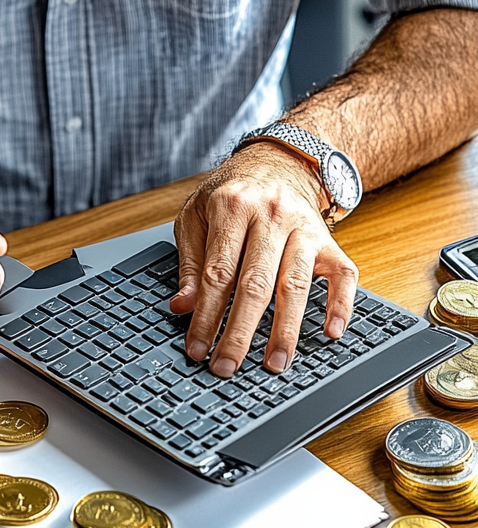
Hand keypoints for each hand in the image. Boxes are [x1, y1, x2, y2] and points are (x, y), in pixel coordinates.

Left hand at [172, 142, 357, 375]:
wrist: (276, 161)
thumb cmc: (231, 193)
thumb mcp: (195, 215)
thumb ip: (191, 262)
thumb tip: (183, 307)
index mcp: (231, 207)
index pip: (218, 273)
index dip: (207, 315)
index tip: (198, 348)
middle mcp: (271, 215)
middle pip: (256, 284)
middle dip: (240, 331)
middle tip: (227, 366)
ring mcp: (303, 227)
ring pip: (296, 284)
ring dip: (286, 329)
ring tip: (275, 363)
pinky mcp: (328, 239)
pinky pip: (343, 274)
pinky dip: (340, 304)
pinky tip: (332, 332)